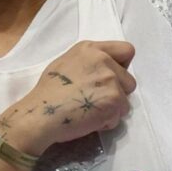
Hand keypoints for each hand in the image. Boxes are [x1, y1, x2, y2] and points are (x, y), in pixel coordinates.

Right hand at [0, 40, 136, 153]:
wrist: (42, 113)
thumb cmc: (48, 92)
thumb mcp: (65, 63)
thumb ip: (88, 62)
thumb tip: (101, 70)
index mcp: (92, 49)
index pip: (127, 50)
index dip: (122, 66)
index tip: (112, 78)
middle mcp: (104, 60)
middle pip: (129, 80)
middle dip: (117, 92)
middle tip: (97, 100)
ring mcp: (111, 80)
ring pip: (126, 100)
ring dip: (112, 109)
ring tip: (91, 112)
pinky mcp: (114, 100)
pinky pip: (119, 116)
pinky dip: (107, 121)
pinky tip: (90, 120)